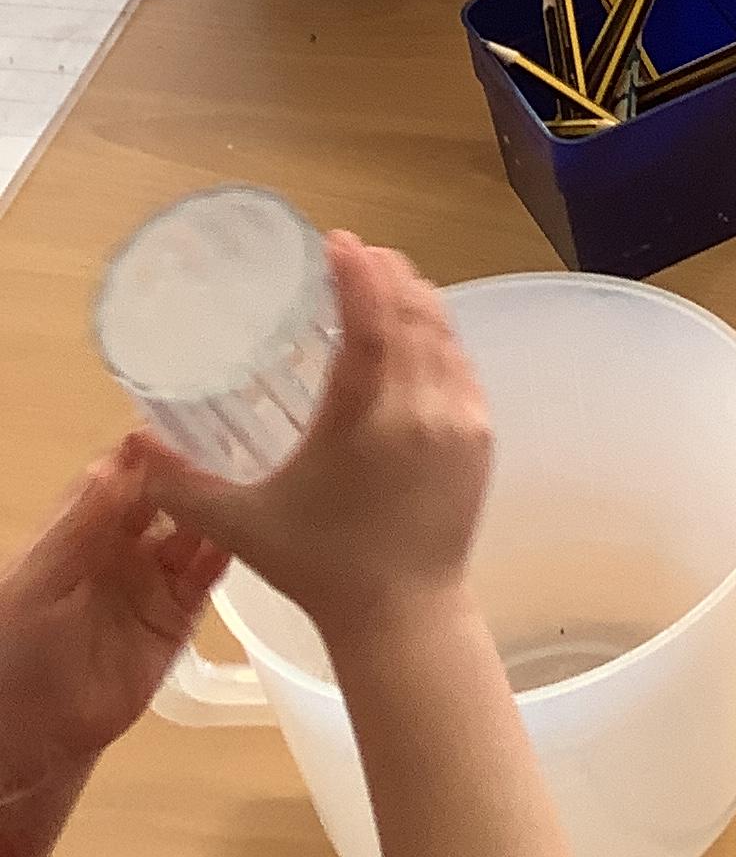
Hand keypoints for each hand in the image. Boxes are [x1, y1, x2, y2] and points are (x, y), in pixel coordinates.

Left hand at [0, 443, 225, 796]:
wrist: (30, 737)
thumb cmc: (14, 652)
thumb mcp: (37, 579)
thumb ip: (80, 523)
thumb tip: (122, 459)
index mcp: (79, 529)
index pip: (122, 475)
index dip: (151, 452)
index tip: (186, 426)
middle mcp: (120, 546)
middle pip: (166, 496)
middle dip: (194, 471)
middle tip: (238, 442)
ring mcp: (152, 579)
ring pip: (195, 529)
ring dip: (219, 506)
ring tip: (254, 479)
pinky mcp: (179, 614)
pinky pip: (208, 574)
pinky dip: (230, 550)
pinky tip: (252, 530)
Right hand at [136, 235, 491, 658]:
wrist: (405, 615)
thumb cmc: (319, 567)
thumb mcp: (241, 525)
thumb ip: (181, 485)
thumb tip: (131, 447)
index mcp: (366, 419)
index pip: (371, 323)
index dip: (357, 274)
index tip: (338, 241)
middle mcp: (423, 408)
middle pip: (414, 313)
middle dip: (387, 274)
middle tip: (356, 256)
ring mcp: (461, 420)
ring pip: (444, 334)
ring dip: (417, 299)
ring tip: (386, 282)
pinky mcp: (482, 437)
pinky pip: (463, 366)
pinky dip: (440, 337)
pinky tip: (419, 336)